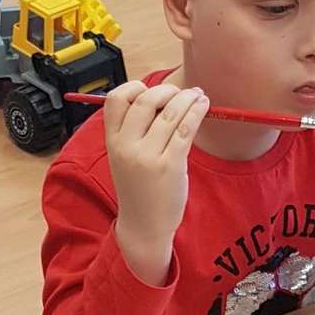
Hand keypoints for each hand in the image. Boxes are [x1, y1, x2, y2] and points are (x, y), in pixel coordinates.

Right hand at [104, 81, 209, 286]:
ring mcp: (148, 156)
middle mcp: (127, 146)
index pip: (115, 99)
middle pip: (146, 100)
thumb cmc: (138, 189)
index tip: (150, 92)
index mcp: (112, 141)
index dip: (134, 88)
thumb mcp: (124, 158)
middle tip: (180, 93)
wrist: (144, 225)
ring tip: (198, 96)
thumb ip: (135, 130)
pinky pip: (186, 128)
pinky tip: (203, 106)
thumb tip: (161, 98)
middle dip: (167, 91)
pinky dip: (197, 111)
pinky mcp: (170, 164)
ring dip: (188, 97)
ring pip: (170, 112)